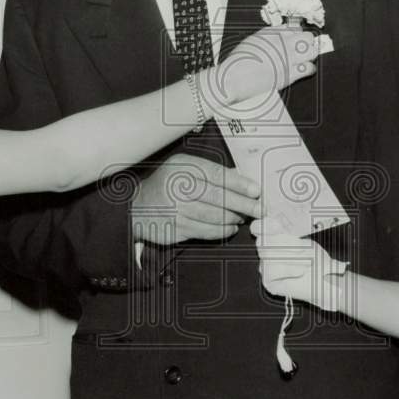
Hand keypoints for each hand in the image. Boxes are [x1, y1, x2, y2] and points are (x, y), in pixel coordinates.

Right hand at [131, 154, 260, 244]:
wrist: (138, 206)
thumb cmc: (168, 184)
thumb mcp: (185, 167)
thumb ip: (212, 171)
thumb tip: (243, 179)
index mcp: (183, 167)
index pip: (217, 175)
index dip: (240, 184)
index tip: (257, 191)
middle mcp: (178, 187)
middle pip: (219, 198)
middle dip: (244, 205)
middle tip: (260, 209)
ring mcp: (176, 210)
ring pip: (214, 217)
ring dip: (234, 218)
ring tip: (243, 217)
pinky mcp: (176, 229)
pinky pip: (206, 231)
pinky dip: (222, 231)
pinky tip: (229, 227)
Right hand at [218, 26, 318, 103]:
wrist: (234, 78)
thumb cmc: (239, 62)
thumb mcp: (252, 40)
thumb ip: (268, 35)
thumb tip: (281, 32)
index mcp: (272, 34)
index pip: (294, 28)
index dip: (297, 33)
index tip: (296, 38)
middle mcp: (282, 44)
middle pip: (307, 37)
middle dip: (307, 42)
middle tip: (304, 47)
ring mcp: (287, 59)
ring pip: (312, 51)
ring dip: (310, 54)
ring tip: (305, 58)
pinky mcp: (289, 75)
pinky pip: (309, 68)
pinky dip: (309, 68)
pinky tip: (304, 69)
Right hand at [251, 217, 347, 310]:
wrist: (323, 279)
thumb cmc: (314, 258)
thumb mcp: (303, 238)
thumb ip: (288, 230)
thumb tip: (277, 222)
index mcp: (272, 237)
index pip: (256, 227)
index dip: (264, 226)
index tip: (278, 226)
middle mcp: (265, 251)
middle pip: (263, 241)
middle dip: (286, 244)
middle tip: (303, 249)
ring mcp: (264, 266)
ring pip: (268, 255)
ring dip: (293, 258)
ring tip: (307, 262)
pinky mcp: (267, 281)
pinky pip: (272, 270)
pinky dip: (289, 269)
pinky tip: (300, 271)